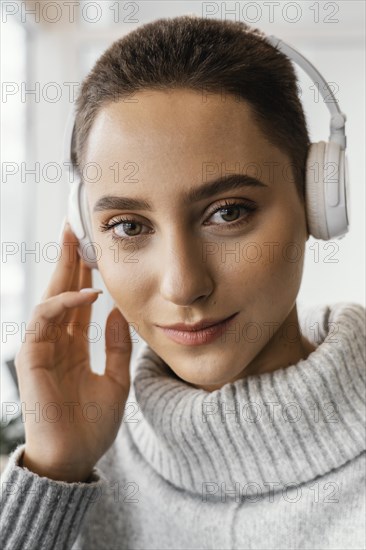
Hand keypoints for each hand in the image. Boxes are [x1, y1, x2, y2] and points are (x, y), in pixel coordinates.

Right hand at [15, 221, 131, 481]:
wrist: (75, 458)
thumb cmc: (93, 425)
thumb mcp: (117, 380)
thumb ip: (117, 346)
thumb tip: (118, 311)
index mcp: (74, 347)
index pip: (77, 302)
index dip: (85, 275)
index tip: (96, 250)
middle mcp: (56, 342)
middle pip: (61, 292)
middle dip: (69, 260)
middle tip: (77, 227)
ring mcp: (42, 347)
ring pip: (50, 297)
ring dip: (63, 270)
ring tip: (78, 242)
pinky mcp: (31, 356)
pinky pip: (44, 319)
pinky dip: (64, 303)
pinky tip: (89, 292)